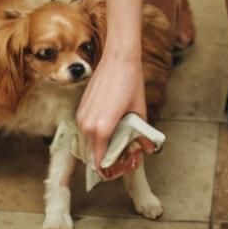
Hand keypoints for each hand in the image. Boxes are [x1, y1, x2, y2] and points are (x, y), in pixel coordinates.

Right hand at [75, 51, 151, 178]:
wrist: (118, 58)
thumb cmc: (130, 83)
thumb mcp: (140, 112)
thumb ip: (140, 136)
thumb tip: (146, 150)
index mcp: (102, 129)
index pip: (100, 163)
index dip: (112, 170)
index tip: (123, 166)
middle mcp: (87, 126)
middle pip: (92, 157)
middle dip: (107, 161)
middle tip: (123, 156)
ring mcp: (81, 117)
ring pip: (87, 144)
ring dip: (100, 149)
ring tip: (118, 143)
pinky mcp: (81, 109)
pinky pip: (85, 131)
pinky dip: (95, 136)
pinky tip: (110, 130)